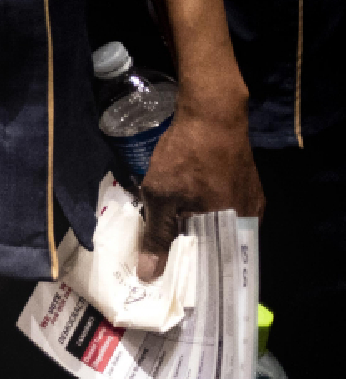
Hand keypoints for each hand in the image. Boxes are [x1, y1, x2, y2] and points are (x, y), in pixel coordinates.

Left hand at [134, 85, 263, 279]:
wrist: (212, 114)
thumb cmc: (186, 156)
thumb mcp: (162, 196)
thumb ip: (157, 236)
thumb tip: (148, 275)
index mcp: (236, 230)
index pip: (214, 267)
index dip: (192, 275)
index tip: (170, 285)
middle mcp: (250, 222)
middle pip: (218, 248)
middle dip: (192, 255)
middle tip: (165, 266)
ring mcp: (250, 203)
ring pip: (220, 228)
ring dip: (197, 233)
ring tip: (170, 243)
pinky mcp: (245, 187)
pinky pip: (224, 211)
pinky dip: (205, 216)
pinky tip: (185, 215)